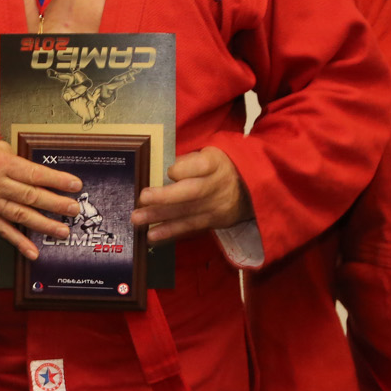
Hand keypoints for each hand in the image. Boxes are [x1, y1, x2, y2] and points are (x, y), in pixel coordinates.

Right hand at [0, 139, 81, 259]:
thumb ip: (19, 161)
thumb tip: (40, 173)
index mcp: (2, 164)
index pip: (35, 174)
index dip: (57, 180)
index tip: (75, 185)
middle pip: (32, 196)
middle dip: (56, 204)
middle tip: (74, 210)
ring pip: (21, 216)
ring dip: (44, 225)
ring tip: (62, 230)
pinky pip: (4, 232)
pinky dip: (19, 243)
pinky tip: (33, 252)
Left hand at [132, 146, 253, 244]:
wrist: (252, 188)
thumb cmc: (221, 167)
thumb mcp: (211, 154)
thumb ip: (190, 161)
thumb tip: (167, 172)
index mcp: (216, 163)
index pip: (201, 165)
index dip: (183, 169)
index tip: (169, 171)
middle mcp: (218, 185)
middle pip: (192, 191)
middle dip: (165, 196)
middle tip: (142, 198)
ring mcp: (217, 206)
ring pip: (187, 212)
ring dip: (161, 218)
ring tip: (138, 221)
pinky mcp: (215, 222)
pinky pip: (190, 228)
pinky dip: (170, 233)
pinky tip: (151, 236)